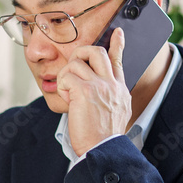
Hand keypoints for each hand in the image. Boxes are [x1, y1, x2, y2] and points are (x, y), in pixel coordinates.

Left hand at [57, 27, 132, 156]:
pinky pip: (66, 76)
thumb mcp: (119, 113)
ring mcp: (99, 85)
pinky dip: (62, 87)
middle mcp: (111, 84)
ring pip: (76, 61)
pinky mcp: (84, 91)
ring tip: (68, 93)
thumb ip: (113, 98)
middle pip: (96, 51)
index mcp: (119, 89)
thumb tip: (104, 93)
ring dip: (66, 76)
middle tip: (74, 67)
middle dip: (81, 53)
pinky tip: (67, 100)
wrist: (103, 149)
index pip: (118, 60)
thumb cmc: (105, 137)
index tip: (117, 32)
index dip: (117, 44)